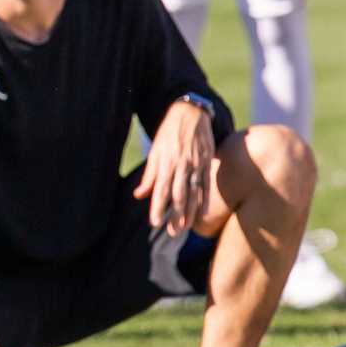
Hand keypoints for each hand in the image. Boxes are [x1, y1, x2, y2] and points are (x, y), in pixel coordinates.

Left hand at [135, 99, 215, 234]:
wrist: (190, 114)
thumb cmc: (168, 134)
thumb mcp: (154, 152)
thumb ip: (149, 175)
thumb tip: (138, 195)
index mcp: (165, 163)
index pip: (160, 190)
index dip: (158, 207)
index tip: (155, 222)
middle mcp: (181, 166)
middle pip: (178, 195)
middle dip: (175, 215)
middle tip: (172, 232)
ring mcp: (196, 165)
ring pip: (193, 193)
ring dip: (190, 212)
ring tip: (185, 228)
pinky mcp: (207, 162)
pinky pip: (206, 184)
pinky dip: (204, 200)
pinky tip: (202, 214)